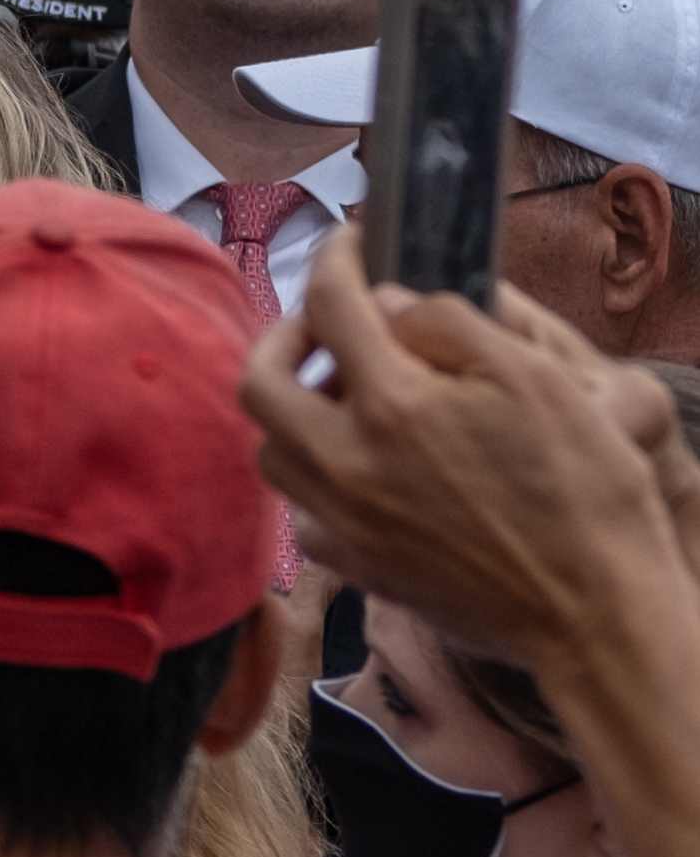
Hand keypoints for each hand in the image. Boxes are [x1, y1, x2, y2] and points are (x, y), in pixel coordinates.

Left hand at [247, 224, 690, 677]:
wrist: (596, 616)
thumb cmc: (586, 493)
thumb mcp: (538, 381)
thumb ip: (450, 327)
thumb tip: (387, 304)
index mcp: (392, 405)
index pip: (333, 305)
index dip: (336, 257)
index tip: (348, 240)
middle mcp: (344, 462)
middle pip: (260, 381)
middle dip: (283, 337)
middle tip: (324, 325)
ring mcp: (340, 520)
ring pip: (272, 448)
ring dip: (293, 409)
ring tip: (344, 394)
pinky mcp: (353, 566)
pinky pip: (301, 508)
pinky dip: (316, 476)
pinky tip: (361, 467)